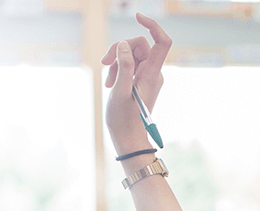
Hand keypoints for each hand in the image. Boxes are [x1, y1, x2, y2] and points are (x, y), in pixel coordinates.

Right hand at [101, 13, 171, 154]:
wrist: (129, 140)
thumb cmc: (123, 121)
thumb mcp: (119, 92)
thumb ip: (123, 67)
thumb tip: (124, 45)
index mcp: (152, 74)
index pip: (161, 41)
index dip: (152, 25)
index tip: (137, 16)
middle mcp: (153, 74)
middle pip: (140, 47)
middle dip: (120, 50)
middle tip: (103, 64)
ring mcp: (148, 79)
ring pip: (132, 57)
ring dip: (116, 63)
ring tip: (107, 82)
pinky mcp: (141, 84)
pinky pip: (131, 68)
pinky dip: (119, 71)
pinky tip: (110, 84)